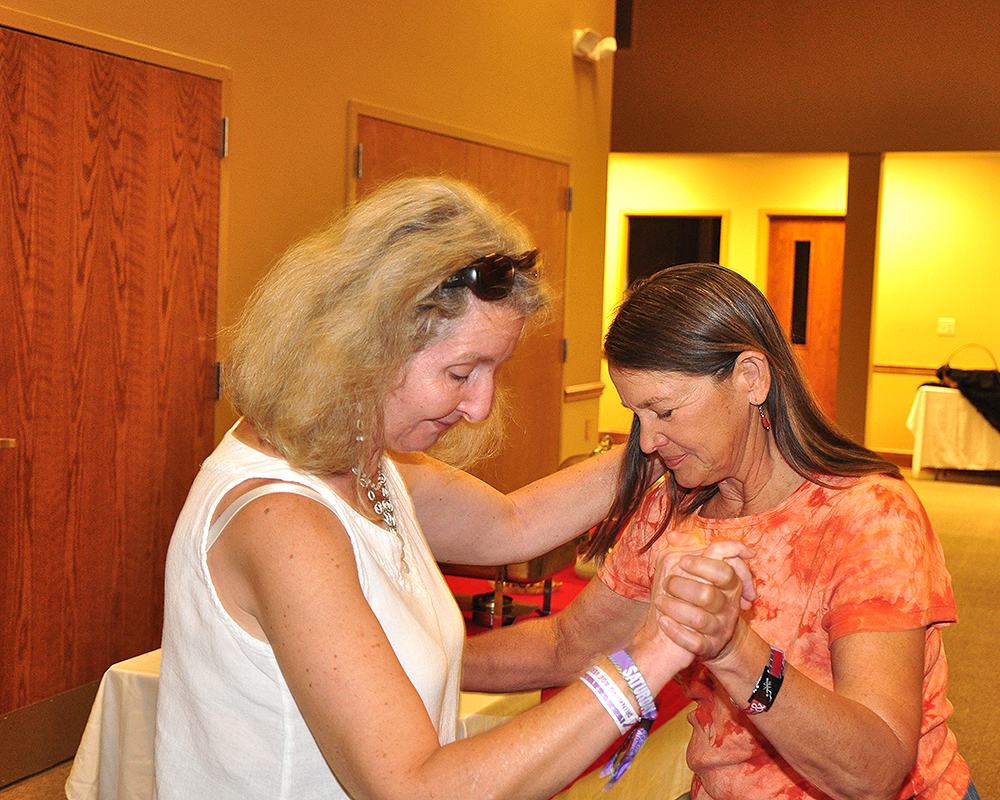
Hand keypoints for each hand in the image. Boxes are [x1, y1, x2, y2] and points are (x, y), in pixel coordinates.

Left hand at [652, 544, 753, 661]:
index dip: (702, 564)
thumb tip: (672, 535)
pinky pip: (693, 642)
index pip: (725, 571)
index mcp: (730, 586)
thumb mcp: (697, 572)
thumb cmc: (697, 597)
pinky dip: (675, 631)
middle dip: (682, 586)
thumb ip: (688, 549)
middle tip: (667, 583)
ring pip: (699, 619)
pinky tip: (663, 622)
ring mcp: (719, 629)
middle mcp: (728, 608)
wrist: (701, 634)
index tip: (682, 561)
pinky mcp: (708, 648)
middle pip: (708, 595)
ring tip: (659, 600)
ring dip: (673, 607)